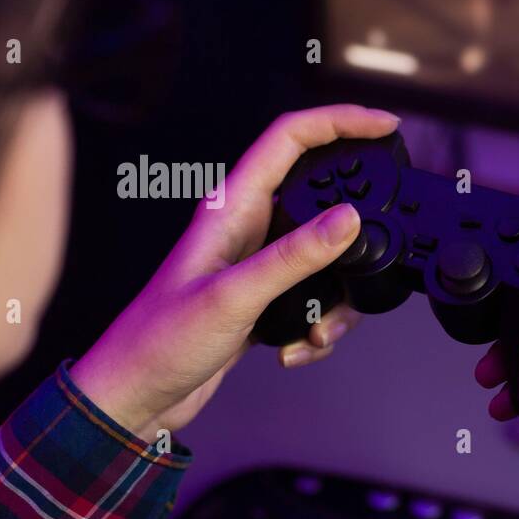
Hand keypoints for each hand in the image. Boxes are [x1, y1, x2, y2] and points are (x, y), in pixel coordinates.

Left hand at [70, 105, 399, 441]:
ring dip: (336, 299)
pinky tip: (296, 346)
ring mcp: (256, 263)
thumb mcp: (235, 296)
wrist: (135, 396)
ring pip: (325, 257)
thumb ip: (295, 257)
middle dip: (354, 229)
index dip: (340, 122)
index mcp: (231, 208)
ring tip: (318, 328)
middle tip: (380, 241)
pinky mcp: (262, 298)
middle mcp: (246, 228)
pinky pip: (314, 296)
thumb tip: (348, 220)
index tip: (383, 126)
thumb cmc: (158, 341)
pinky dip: (318, 325)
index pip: (291, 139)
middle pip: (320, 195)